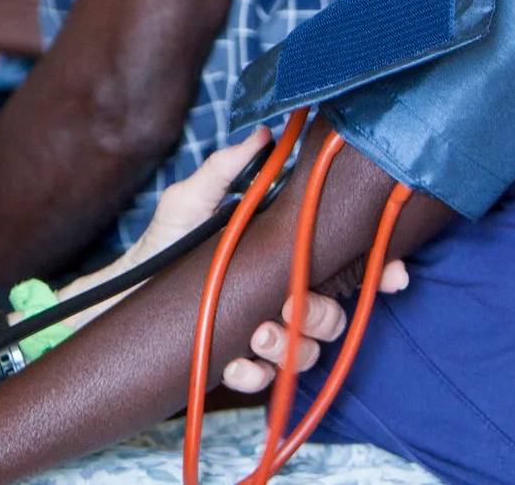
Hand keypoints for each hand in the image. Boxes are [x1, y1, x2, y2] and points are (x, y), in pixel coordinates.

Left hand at [112, 128, 408, 392]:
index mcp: (279, 256)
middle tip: (289, 303)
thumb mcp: (191, 199)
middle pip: (332, 315)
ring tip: (255, 332)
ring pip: (306, 352)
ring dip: (287, 346)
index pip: (340, 265)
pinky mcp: (240, 364)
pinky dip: (252, 372)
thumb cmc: (164, 242)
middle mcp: (279, 296)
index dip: (376, 270)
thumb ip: (228, 168)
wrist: (123, 292)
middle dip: (319, 313)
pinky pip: (264, 379)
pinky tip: (233, 360)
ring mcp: (263, 333)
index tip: (392, 272)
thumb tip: (265, 134)